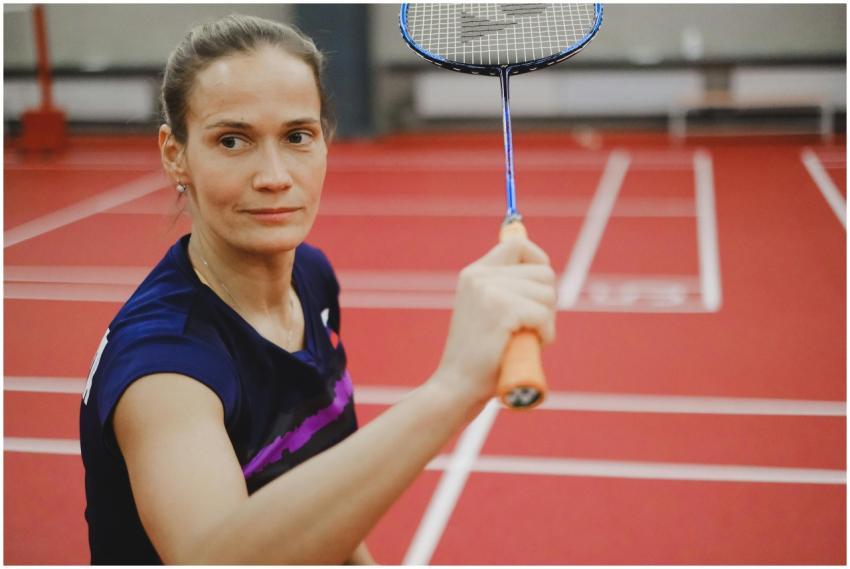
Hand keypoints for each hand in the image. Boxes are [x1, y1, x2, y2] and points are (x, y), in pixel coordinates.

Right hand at [431, 236, 556, 410]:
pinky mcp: (500, 309)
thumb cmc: (479, 358)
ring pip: (547, 294)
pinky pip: (543, 314)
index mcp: (474, 273)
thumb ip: (506, 290)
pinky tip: (529, 346)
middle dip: (547, 302)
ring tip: (526, 339)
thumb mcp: (488, 313)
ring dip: (546, 321)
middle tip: (531, 327)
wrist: (457, 387)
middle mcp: (479, 276)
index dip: (538, 261)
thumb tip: (542, 267)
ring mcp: (488, 290)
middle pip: (543, 272)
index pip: (517, 245)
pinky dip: (545, 334)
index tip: (539, 289)